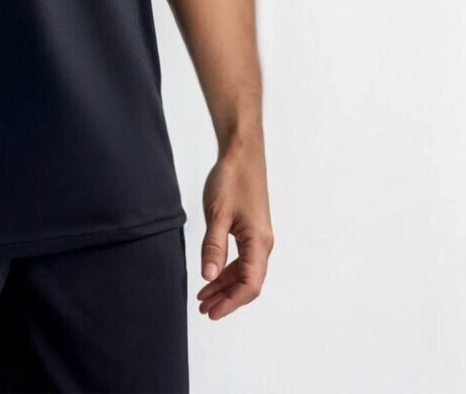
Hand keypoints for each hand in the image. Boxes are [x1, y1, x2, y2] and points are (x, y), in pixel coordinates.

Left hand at [195, 138, 273, 319]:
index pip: (249, 285)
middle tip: (202, 309)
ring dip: (224, 285)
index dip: (230, 302)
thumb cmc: (231, 180)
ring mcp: (258, 237)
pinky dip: (226, 269)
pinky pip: (241, 258)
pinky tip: (211, 274)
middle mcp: (263, 244)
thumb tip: (208, 277)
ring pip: (243, 271)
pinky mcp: (251, 229)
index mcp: (259, 243)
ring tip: (203, 297)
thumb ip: (213, 246)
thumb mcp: (217, 214)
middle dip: (226, 298)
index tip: (211, 312)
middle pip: (247, 283)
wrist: (242, 154)